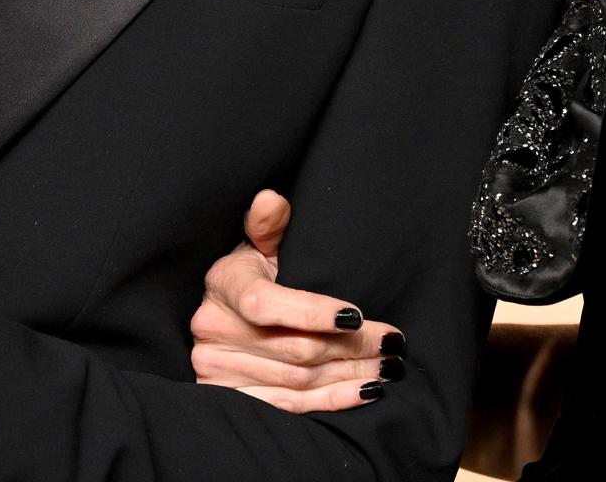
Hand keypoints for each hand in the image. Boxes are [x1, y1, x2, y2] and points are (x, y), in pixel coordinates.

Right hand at [189, 189, 403, 411]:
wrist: (222, 317)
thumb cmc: (250, 275)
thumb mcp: (259, 245)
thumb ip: (269, 225)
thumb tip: (271, 199)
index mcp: (224, 284)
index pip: (266, 304)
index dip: (312, 312)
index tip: (357, 315)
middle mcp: (214, 329)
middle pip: (294, 348)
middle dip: (351, 347)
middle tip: (392, 342)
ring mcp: (217, 368)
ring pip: (298, 381)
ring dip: (350, 374)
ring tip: (388, 366)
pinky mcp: (230, 397)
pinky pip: (289, 406)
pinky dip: (333, 400)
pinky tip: (365, 390)